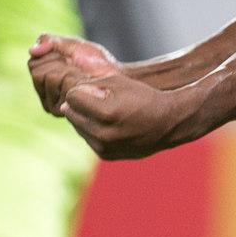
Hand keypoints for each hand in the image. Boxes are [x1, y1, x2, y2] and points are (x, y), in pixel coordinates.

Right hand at [28, 35, 120, 114]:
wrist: (116, 77)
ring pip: (51, 78)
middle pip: (39, 73)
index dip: (52, 56)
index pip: (33, 63)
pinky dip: (76, 81)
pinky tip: (85, 84)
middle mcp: (43, 93)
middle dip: (60, 64)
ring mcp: (51, 104)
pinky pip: (62, 87)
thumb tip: (31, 50)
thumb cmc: (96, 61)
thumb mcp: (73, 45)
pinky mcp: (62, 111)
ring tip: (82, 76)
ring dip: (70, 72)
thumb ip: (51, 42)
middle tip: (77, 67)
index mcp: (42, 77)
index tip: (69, 57)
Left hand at [58, 69, 199, 160]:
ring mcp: (104, 147)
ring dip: (85, 117)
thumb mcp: (118, 82)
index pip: (72, 97)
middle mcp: (103, 133)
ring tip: (106, 113)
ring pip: (77, 126)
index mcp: (107, 112)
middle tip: (101, 100)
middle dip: (81, 104)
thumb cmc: (143, 97)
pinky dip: (93, 129)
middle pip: (71, 112)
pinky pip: (87, 138)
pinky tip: (110, 125)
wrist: (167, 123)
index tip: (97, 89)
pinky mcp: (105, 155)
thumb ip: (90, 85)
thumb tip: (68, 99)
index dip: (83, 89)